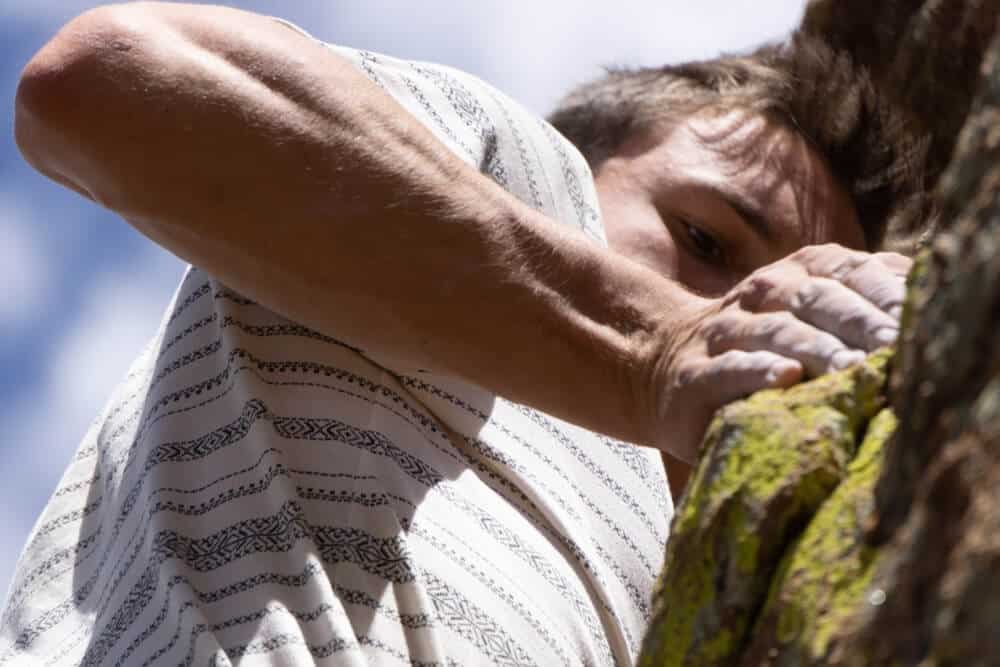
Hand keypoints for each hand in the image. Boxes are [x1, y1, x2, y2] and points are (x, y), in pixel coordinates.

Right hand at [645, 243, 910, 461]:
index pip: (848, 272)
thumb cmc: (759, 343)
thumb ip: (859, 293)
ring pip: (779, 334)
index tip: (918, 323)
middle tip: (897, 354)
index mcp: (793, 273)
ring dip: (820, 351)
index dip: (885, 295)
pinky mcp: (696, 375)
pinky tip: (787, 379)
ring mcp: (725, 333)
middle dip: (862, 326)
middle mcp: (760, 294)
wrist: (663, 364)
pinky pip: (730, 370)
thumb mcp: (806, 307)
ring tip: (854, 372)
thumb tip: (926, 283)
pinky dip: (759, 372)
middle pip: (818, 301)